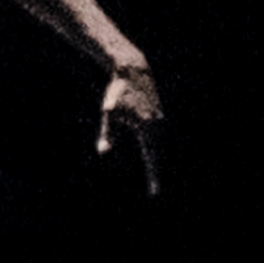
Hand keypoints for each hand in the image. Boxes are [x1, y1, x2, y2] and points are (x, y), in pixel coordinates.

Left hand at [94, 55, 167, 188]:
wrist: (133, 71)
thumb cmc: (118, 93)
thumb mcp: (110, 113)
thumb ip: (108, 133)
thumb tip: (103, 151)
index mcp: (148, 129)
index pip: (152, 158)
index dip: (154, 176)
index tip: (154, 192)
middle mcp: (158, 126)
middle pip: (159, 155)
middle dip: (157, 172)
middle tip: (154, 190)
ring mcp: (160, 121)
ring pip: (160, 146)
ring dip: (158, 161)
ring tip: (155, 177)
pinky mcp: (158, 116)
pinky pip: (159, 138)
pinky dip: (157, 149)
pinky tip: (153, 155)